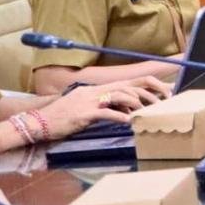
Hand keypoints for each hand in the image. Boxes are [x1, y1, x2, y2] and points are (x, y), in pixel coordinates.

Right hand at [40, 80, 167, 138]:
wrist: (39, 122)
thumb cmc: (64, 117)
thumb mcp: (88, 107)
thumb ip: (108, 106)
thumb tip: (128, 110)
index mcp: (98, 89)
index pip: (129, 82)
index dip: (150, 85)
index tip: (165, 92)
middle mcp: (96, 91)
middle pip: (129, 85)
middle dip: (150, 92)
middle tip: (165, 101)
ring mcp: (89, 101)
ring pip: (120, 95)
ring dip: (137, 104)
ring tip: (148, 112)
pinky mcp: (83, 113)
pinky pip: (105, 113)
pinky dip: (119, 116)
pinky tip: (129, 122)